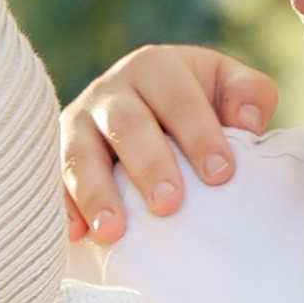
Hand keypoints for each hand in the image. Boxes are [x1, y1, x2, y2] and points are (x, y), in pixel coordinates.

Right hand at [61, 45, 278, 242]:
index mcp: (155, 67)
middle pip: (126, 124)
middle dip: (148, 165)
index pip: (177, 97)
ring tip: (113, 232)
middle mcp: (110, 91)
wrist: (151, 117)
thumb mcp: (227, 88)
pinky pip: (54, 183)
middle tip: (169, 204)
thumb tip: (248, 121)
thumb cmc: (198, 107)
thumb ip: (249, 95)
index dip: (199, 134)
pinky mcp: (58, 159)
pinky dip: (64, 209)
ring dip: (96, 193)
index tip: (221, 174)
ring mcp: (78, 125)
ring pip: (80, 155)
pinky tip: (78, 235)